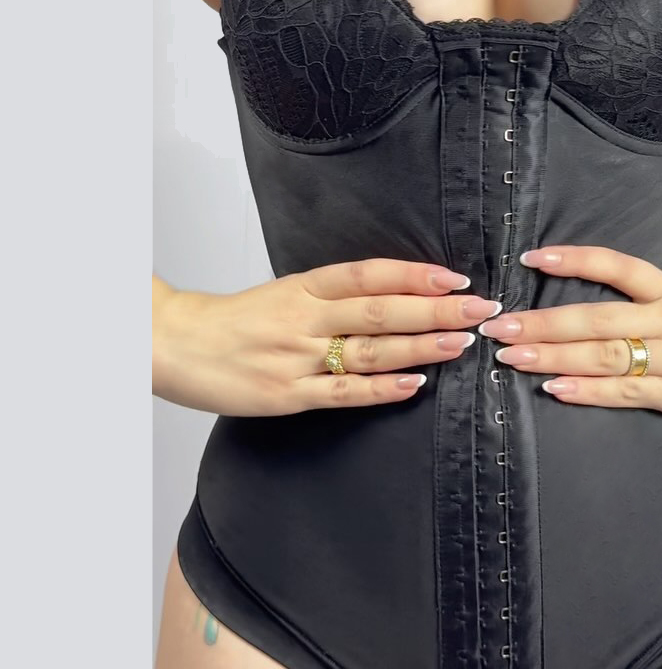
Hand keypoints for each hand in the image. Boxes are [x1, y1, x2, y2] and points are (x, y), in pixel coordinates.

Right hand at [152, 260, 501, 416]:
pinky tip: (414, 383)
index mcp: (303, 286)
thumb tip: (394, 294)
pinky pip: (343, 392)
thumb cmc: (233, 320)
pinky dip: (381, 388)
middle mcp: (303, 317)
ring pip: (369, 350)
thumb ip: (331, 296)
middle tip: (479, 309)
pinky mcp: (287, 394)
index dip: (414, 275)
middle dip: (435, 310)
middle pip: (380, 310)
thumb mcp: (283, 292)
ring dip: (420, 346)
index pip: (369, 274)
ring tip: (460, 343)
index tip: (454, 278)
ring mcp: (296, 357)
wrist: (174, 345)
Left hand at [479, 245, 661, 422]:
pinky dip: (586, 391)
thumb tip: (585, 304)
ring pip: (602, 355)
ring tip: (511, 357)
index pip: (615, 266)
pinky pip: (623, 391)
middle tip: (499, 325)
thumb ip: (641, 300)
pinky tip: (554, 388)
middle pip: (594, 317)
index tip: (531, 257)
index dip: (573, 259)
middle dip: (541, 322)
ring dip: (552, 356)